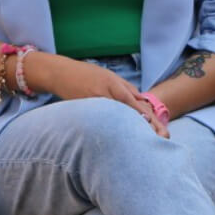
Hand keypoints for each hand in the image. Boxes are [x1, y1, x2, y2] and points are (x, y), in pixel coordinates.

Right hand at [29, 54, 168, 137]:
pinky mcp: (84, 111)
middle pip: (124, 113)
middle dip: (136, 125)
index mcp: (113, 85)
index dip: (143, 115)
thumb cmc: (89, 74)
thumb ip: (127, 89)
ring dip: (123, 129)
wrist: (61, 74)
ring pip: (111, 120)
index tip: (153, 125)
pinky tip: (114, 136)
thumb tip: (142, 102)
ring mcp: (92, 104)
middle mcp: (104, 95)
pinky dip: (108, 128)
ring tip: (133, 140)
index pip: (131, 102)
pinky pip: (99, 121)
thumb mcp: (111, 76)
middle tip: (149, 136)